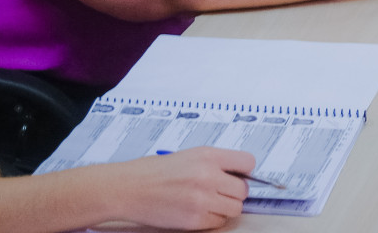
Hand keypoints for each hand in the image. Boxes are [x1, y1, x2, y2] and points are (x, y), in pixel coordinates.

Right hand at [109, 147, 253, 229]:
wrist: (129, 188)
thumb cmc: (154, 171)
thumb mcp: (189, 155)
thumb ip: (215, 162)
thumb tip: (238, 173)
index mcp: (208, 156)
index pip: (247, 162)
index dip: (244, 171)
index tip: (239, 175)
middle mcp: (208, 176)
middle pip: (243, 190)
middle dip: (234, 192)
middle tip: (221, 192)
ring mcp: (202, 199)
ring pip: (234, 209)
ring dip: (225, 207)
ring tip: (208, 202)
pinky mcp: (194, 220)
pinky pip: (218, 222)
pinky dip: (212, 219)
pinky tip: (197, 211)